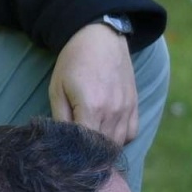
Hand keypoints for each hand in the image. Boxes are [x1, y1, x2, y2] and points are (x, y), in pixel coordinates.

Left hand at [48, 23, 138, 144]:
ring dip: (104, 147)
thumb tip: (62, 142)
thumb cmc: (74, 61)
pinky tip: (107, 132)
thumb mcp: (57, 88)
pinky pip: (131, 133)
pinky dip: (120, 138)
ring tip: (90, 143)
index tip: (67, 153)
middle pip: (103, 149)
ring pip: (118, 144)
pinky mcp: (134, 105)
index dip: (75, 153)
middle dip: (89, 154)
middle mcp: (113, 111)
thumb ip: (60, 119)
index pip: (85, 147)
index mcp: (92, 108)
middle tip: (76, 151)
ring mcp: (126, 109)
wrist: (100, 37)